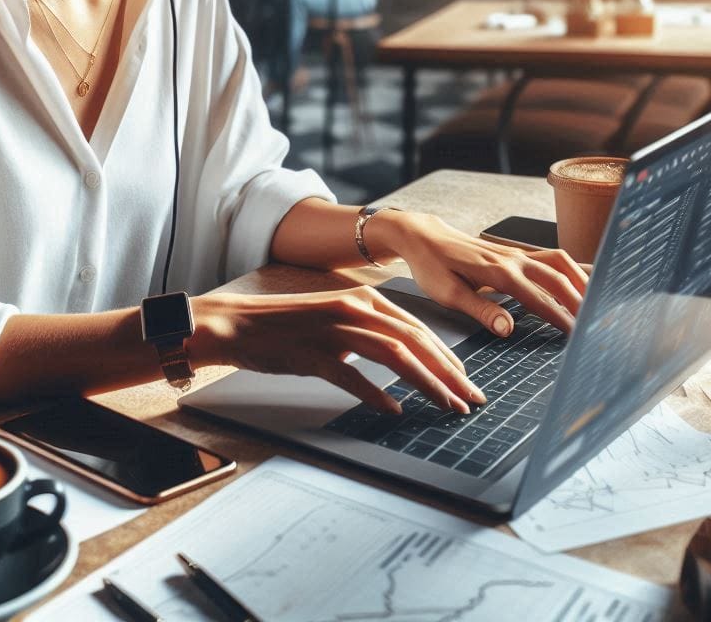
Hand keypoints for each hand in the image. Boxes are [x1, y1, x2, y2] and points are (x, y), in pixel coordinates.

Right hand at [188, 287, 486, 414]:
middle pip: (414, 341)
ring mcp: (334, 330)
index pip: (418, 329)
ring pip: (394, 355)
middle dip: (449, 373)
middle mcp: (355, 309)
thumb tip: (404, 358)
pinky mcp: (313, 353)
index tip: (467, 381)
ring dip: (426, 383)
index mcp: (364, 300)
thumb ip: (370, 332)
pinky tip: (393, 410)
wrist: (240, 324)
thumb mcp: (337, 319)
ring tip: (447, 406)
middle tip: (471, 399)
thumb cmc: (289, 325)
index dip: (447, 356)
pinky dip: (376, 393)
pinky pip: (351, 376)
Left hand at [367, 211, 586, 336]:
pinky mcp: (514, 253)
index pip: (538, 298)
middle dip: (580, 301)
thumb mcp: (448, 294)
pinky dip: (570, 268)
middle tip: (598, 324)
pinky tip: (582, 279)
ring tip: (599, 302)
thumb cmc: (431, 266)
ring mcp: (515, 253)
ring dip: (581, 280)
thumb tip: (509, 329)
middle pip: (557, 278)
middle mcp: (512, 259)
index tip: (577, 335)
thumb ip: (481, 310)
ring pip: (559, 262)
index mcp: (497, 272)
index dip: (560, 317)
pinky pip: (550, 257)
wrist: (423, 236)